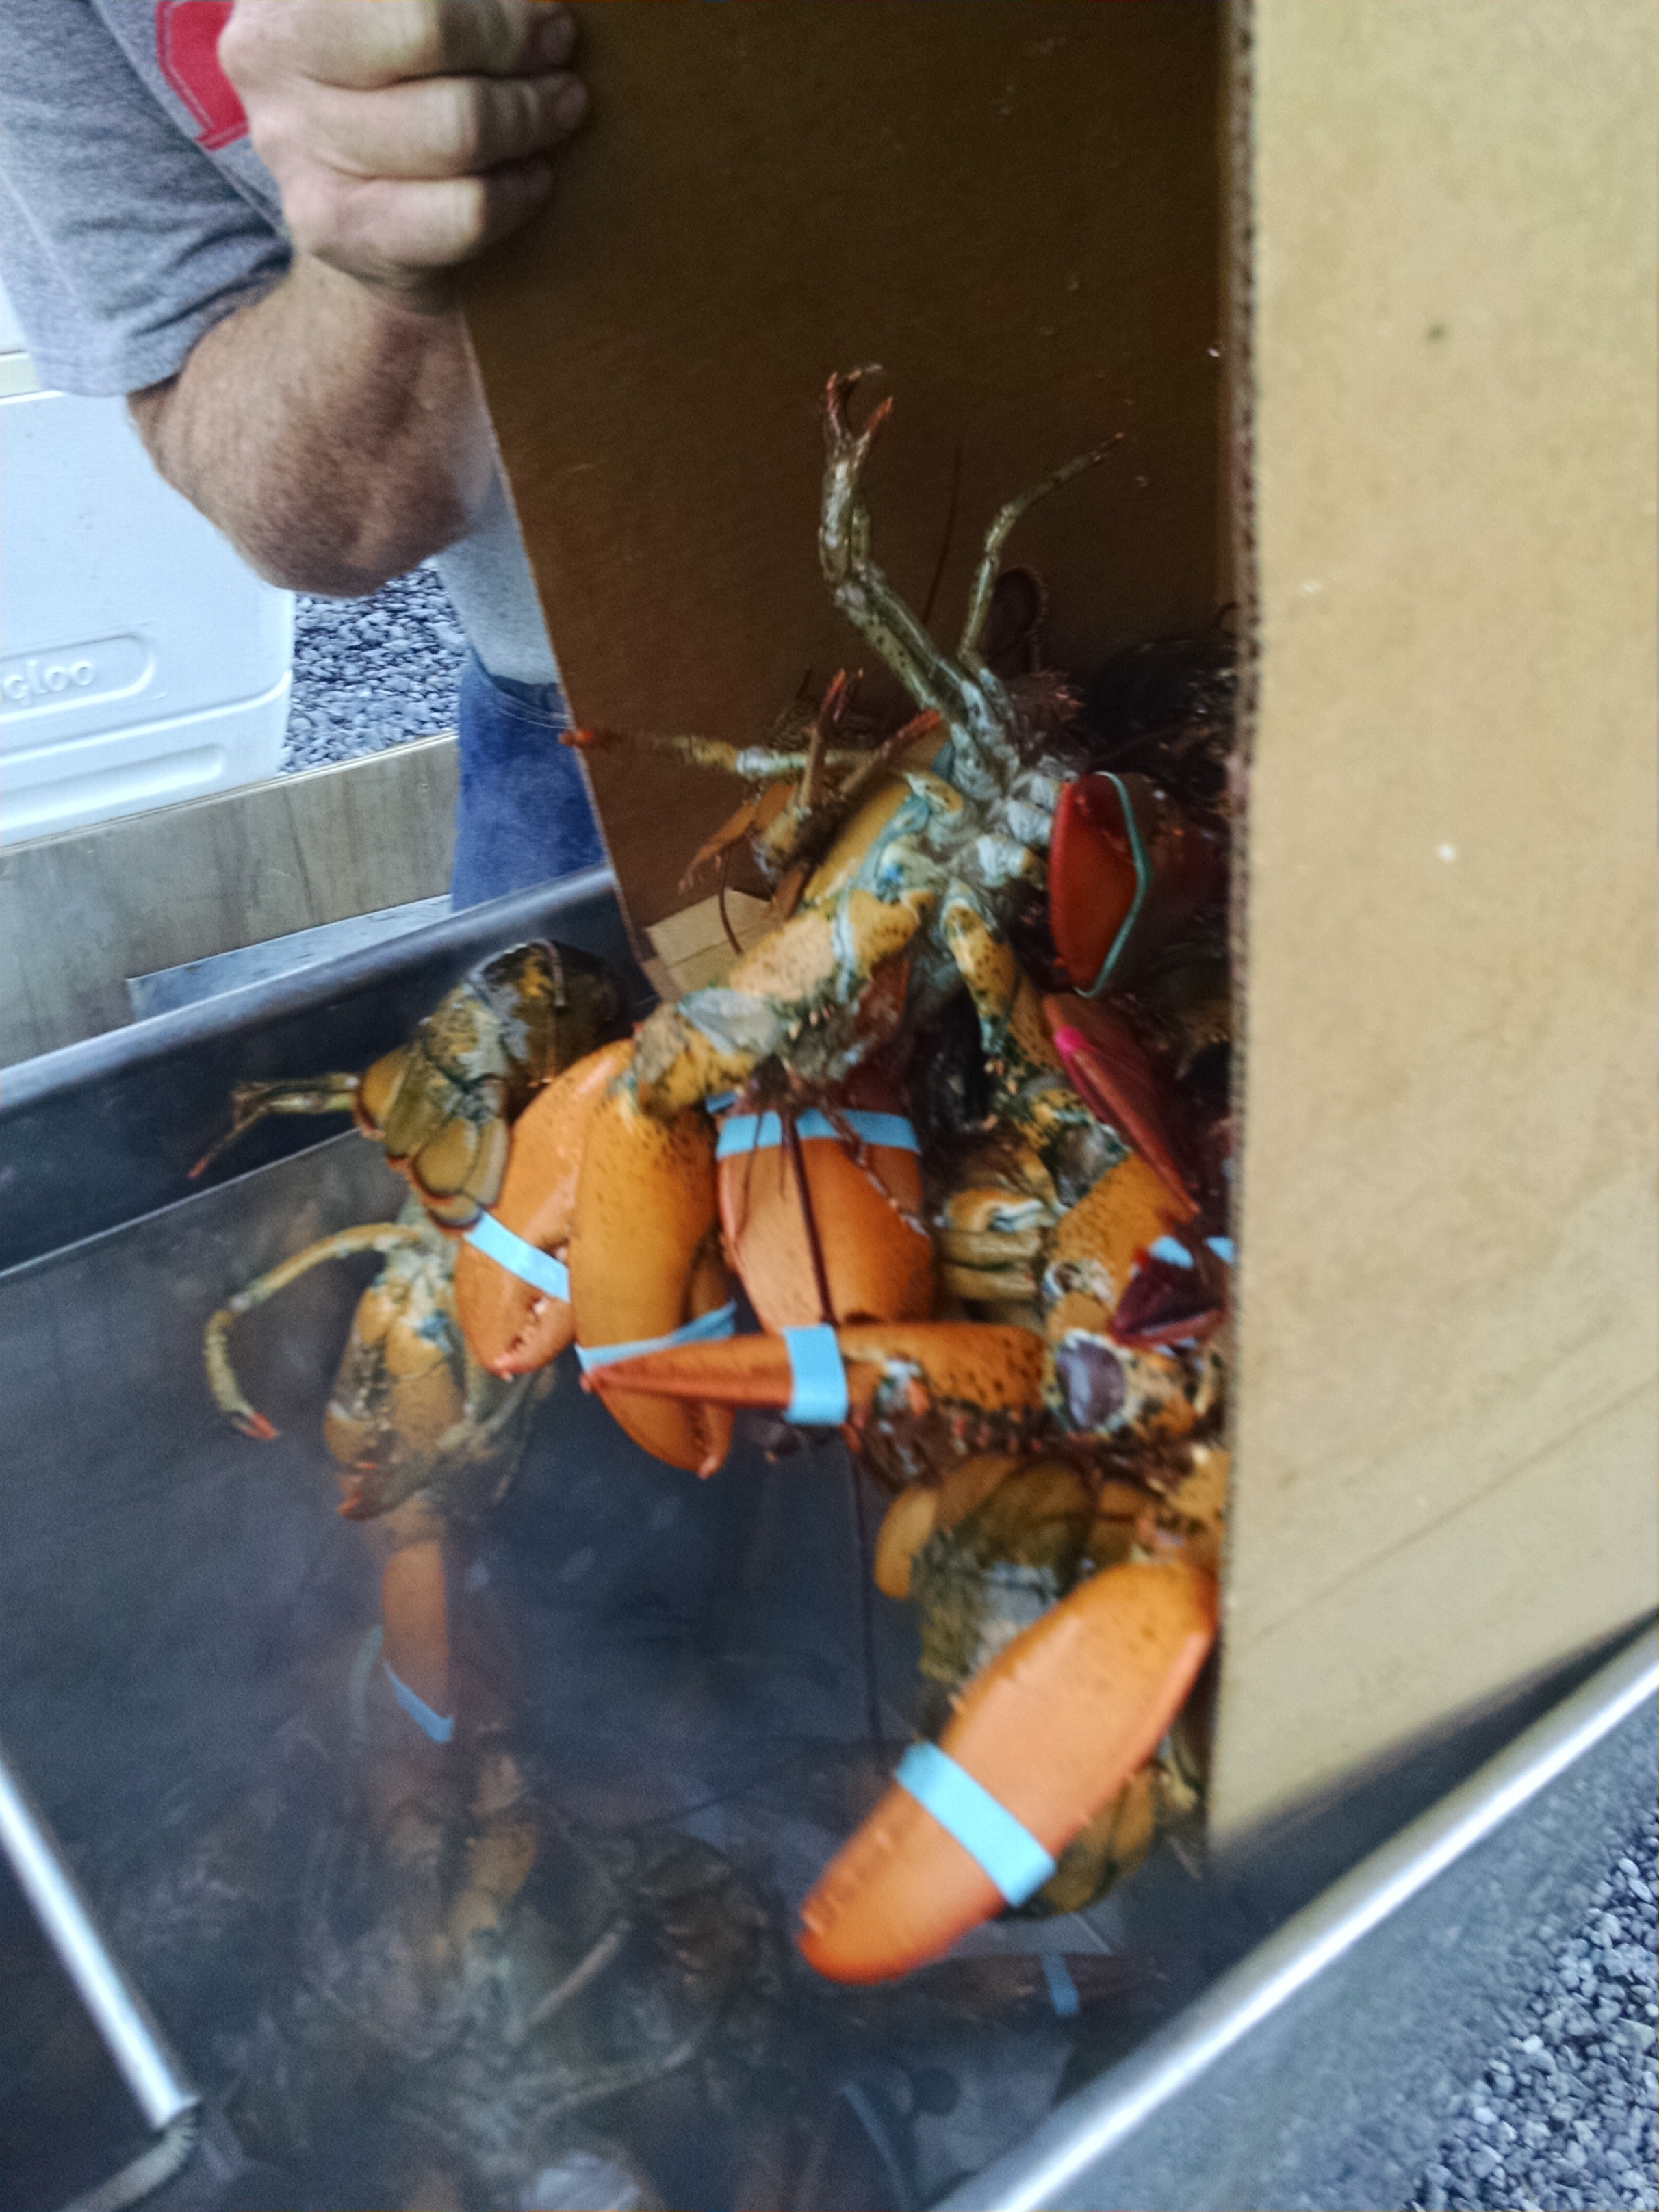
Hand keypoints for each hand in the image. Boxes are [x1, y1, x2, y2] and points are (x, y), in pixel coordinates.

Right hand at [220, 0, 585, 311]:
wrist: (352, 208)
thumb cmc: (392, 82)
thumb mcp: (397, 21)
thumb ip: (451, 10)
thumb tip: (537, 6)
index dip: (498, 8)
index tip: (547, 15)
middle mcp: (270, 51)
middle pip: (431, 32)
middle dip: (518, 50)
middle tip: (559, 60)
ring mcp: (290, 143)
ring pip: (455, 128)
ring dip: (529, 118)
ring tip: (557, 109)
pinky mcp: (329, 225)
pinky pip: (462, 211)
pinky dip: (515, 193)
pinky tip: (532, 178)